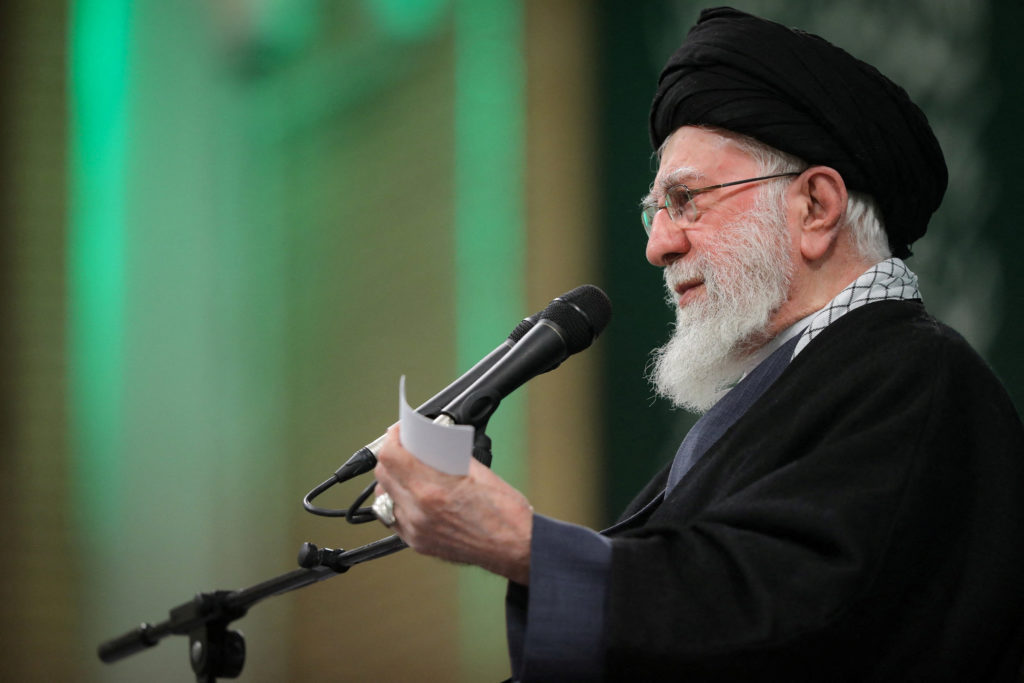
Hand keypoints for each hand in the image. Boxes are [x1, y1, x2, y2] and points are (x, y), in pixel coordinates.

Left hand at [374, 425, 532, 584]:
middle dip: (391, 456)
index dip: (392, 438)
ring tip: (407, 472)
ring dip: (392, 481)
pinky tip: (413, 496)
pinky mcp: (418, 544)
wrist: (517, 549)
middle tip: (406, 448)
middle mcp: (418, 512)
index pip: (391, 456)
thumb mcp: (479, 472)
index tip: (400, 432)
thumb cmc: (506, 514)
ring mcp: (416, 531)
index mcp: (433, 490)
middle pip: (383, 475)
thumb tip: (431, 446)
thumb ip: (448, 458)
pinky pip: (394, 518)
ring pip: (383, 498)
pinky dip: (399, 503)